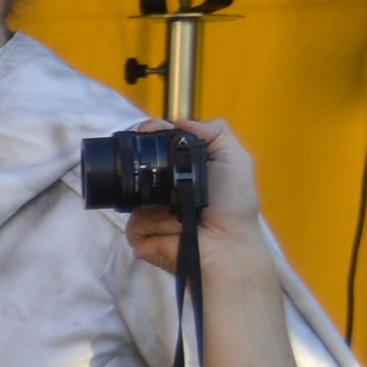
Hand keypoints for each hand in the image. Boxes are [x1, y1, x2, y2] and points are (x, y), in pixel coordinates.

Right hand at [116, 118, 264, 275]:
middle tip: (153, 163)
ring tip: (173, 207)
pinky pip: (132, 222)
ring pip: (130, 195)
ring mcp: (149, 212)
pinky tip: (170, 227)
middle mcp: (162, 189)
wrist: (226, 244)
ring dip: (151, 198)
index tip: (148, 130)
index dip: (149, 134)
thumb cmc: (234, 205)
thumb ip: (216, 132)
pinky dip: (150, 222)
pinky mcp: (140, 235)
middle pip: (136, 166)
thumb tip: (180, 121)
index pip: (156, 146)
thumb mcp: (235, 160)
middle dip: (140, 161)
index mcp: (181, 170)